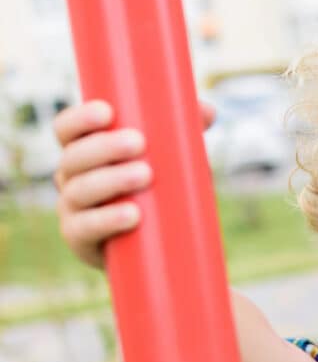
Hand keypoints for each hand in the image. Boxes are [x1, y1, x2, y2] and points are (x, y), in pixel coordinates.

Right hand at [52, 99, 216, 268]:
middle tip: (140, 142)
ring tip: (146, 174)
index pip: (67, 130)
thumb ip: (184, 135)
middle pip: (73, 158)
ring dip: (111, 180)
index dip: (80, 118)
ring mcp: (72, 210)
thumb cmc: (159, 193)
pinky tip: (132, 214)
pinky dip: (108, 220)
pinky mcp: (81, 241)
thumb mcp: (171, 163)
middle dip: (103, 147)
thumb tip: (205, 111)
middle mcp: (70, 179)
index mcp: (84, 153)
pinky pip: (86, 229)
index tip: (108, 111)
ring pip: (79, 191)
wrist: (156, 250)